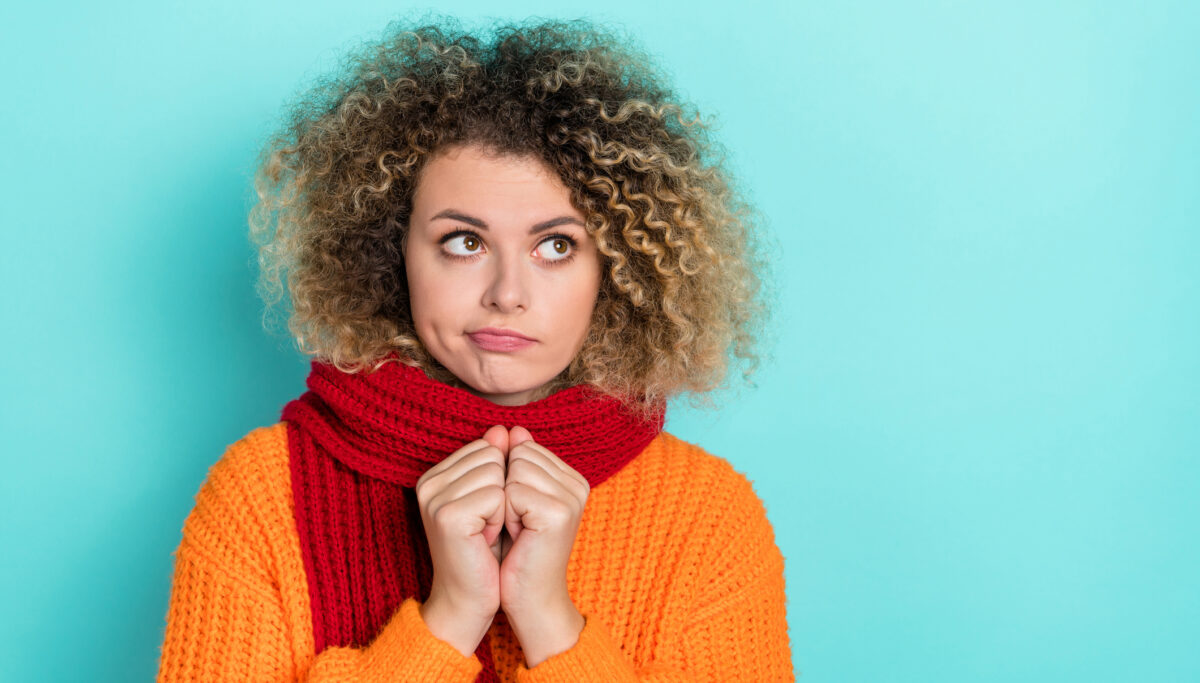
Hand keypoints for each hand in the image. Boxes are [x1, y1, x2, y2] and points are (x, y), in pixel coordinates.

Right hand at [414, 424, 509, 655]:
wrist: (470, 598)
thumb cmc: (485, 550)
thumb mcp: (492, 498)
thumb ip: (496, 461)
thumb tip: (505, 428)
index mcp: (435, 475)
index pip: (486, 447)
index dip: (499, 481)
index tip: (485, 512)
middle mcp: (428, 482)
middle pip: (492, 455)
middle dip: (502, 491)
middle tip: (486, 524)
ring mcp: (434, 498)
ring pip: (497, 473)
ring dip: (502, 506)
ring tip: (485, 532)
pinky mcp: (448, 516)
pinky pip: (497, 495)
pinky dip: (500, 519)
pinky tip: (484, 540)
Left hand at [498, 426, 589, 665]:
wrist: (529, 598)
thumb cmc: (516, 551)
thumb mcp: (514, 500)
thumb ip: (514, 462)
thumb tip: (507, 427)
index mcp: (570, 476)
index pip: (523, 447)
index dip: (507, 479)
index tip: (518, 512)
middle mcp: (578, 482)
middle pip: (519, 454)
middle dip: (505, 488)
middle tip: (517, 523)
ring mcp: (572, 496)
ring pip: (514, 470)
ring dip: (504, 502)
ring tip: (517, 529)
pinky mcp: (559, 512)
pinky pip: (512, 492)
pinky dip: (505, 516)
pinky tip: (518, 538)